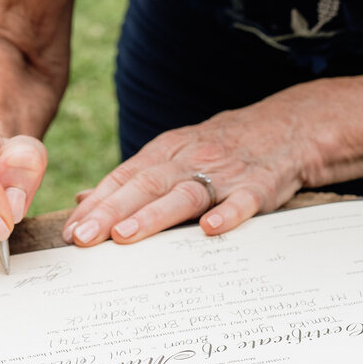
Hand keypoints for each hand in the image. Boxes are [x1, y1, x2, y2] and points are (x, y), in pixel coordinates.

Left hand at [62, 103, 320, 247]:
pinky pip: (245, 200)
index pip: (124, 178)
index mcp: (167, 152)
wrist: (291, 125)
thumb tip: (84, 199)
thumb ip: (133, 178)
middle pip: (146, 185)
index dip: (97, 204)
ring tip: (125, 236)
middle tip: (83, 238)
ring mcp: (226, 171)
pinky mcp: (261, 183)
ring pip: (186, 193)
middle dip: (111, 212)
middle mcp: (191, 159)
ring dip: (154, 215)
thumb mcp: (176, 153)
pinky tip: (211, 229)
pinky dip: (229, 213)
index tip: (71, 232)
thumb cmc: (225, 147)